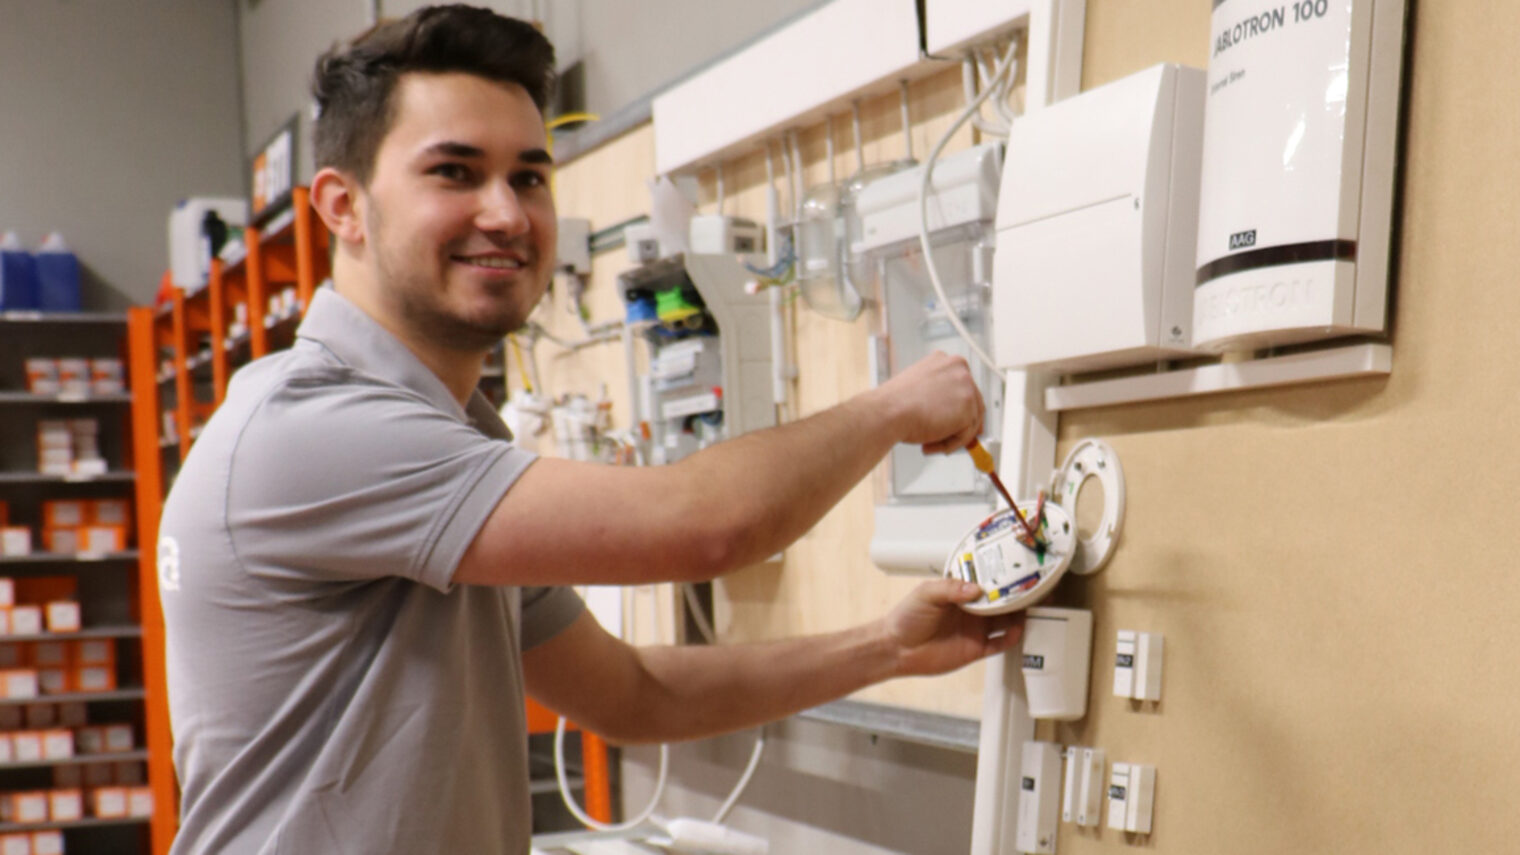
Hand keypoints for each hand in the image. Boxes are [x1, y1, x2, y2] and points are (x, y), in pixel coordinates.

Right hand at [871, 351, 983, 454]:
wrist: (887, 412)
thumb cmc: (894, 403)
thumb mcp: (920, 388)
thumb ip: (939, 396)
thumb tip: (951, 413)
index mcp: (946, 361)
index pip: (964, 386)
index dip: (959, 407)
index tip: (955, 420)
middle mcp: (960, 369)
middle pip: (973, 403)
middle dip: (961, 425)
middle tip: (947, 439)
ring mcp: (966, 387)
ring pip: (970, 421)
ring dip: (951, 437)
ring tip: (929, 444)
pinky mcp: (969, 408)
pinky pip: (966, 434)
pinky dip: (949, 445)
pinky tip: (929, 445)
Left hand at [881, 579, 1024, 676]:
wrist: (896, 649)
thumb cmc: (906, 618)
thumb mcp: (926, 594)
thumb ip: (950, 589)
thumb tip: (975, 589)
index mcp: (960, 593)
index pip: (986, 583)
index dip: (1000, 579)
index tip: (1015, 572)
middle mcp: (971, 610)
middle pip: (1001, 602)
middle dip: (1015, 596)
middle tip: (1030, 589)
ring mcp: (975, 629)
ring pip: (1006, 621)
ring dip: (1018, 615)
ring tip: (1029, 608)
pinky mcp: (976, 649)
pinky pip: (1000, 644)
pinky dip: (1011, 638)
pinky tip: (1017, 631)